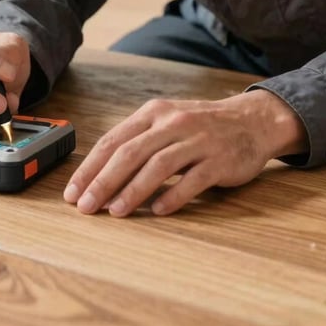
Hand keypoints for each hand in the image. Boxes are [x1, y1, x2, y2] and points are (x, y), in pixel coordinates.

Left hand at [63, 90, 306, 216]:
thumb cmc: (201, 126)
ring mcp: (197, 140)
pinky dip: (173, 196)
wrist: (252, 121)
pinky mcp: (219, 160)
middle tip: (86, 206)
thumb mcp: (167, 122)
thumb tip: (99, 173)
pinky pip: (192, 180)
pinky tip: (158, 211)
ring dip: (133, 191)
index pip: (114, 141)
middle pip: (130, 153)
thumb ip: (138, 141)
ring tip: (115, 212)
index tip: (73, 191)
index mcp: (154, 113)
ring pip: (158, 166)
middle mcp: (173, 123)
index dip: (90, 168)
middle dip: (103, 181)